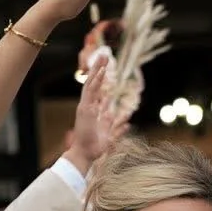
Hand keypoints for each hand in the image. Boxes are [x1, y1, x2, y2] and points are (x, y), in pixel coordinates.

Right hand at [65, 53, 128, 172]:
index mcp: (93, 110)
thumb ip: (117, 127)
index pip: (98, 91)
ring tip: (102, 58)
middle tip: (104, 56)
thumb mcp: (110, 134)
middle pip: (93, 83)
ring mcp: (85, 106)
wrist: (85, 154)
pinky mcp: (85, 108)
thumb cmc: (95, 147)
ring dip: (97, 70)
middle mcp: (88, 106)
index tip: (107, 70)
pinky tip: (100, 72)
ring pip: (91, 84)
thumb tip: (126, 122)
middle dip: (99, 69)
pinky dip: (95, 81)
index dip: (102, 80)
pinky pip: (90, 92)